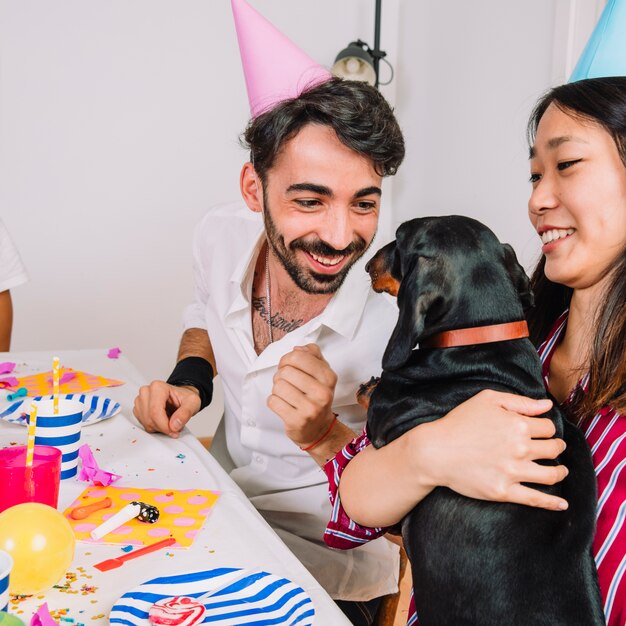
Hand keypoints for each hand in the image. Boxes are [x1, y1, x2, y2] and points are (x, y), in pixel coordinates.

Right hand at [133, 380, 200, 437]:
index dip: (165, 426)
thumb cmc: (185, 397)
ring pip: (146, 423)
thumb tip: (174, 425)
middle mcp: (146, 391)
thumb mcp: (193, 403)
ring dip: (159, 428)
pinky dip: (154, 427)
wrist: (180, 397)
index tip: (174, 430)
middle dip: (163, 427)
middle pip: (150, 419)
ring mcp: (140, 400)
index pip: (155, 412)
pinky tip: (163, 421)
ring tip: (170, 421)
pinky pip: (144, 424)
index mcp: (158, 387)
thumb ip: (185, 413)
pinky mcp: (138, 409)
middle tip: (175, 427)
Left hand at [268, 344, 337, 446]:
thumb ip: (312, 355)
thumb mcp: (322, 374)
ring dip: (277, 389)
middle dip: (281, 376)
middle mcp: (322, 393)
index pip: (298, 356)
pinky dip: (274, 402)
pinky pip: (273, 401)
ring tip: (287, 395)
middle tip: (287, 383)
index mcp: (328, 377)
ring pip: (278, 386)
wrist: (319, 429)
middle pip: (285, 371)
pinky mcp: (297, 421)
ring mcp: (310, 408)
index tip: (289, 366)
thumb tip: (298, 349)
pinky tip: (284, 405)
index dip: (287, 359)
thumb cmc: (317, 398)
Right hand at [413, 390, 567, 509]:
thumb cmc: (458, 422)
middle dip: (557, 447)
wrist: (435, 451)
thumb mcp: (486, 400)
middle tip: (554, 448)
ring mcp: (513, 472)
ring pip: (551, 474)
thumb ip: (519, 401)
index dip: (546, 428)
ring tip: (560, 470)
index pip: (548, 427)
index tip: (541, 431)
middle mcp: (520, 448)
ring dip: (560, 471)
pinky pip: (535, 499)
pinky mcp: (504, 491)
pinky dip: (553, 503)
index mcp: (518, 424)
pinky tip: (562, 504)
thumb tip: (547, 406)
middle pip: (554, 449)